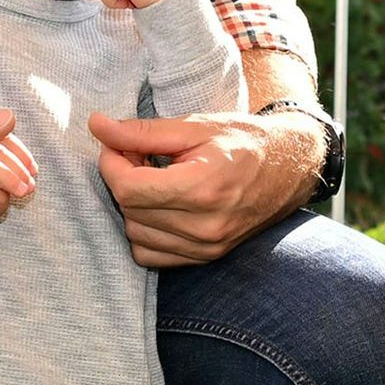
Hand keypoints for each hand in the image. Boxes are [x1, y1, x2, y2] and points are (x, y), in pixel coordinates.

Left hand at [89, 108, 319, 266]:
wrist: (288, 170)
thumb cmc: (243, 141)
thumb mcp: (195, 126)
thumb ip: (142, 131)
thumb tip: (96, 126)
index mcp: (203, 188)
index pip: (128, 189)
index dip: (111, 163)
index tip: (117, 144)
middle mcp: (205, 226)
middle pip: (129, 210)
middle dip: (122, 179)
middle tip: (137, 155)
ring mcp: (206, 248)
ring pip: (135, 233)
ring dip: (132, 205)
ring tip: (152, 178)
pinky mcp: (205, 259)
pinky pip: (150, 254)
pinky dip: (144, 230)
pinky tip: (160, 205)